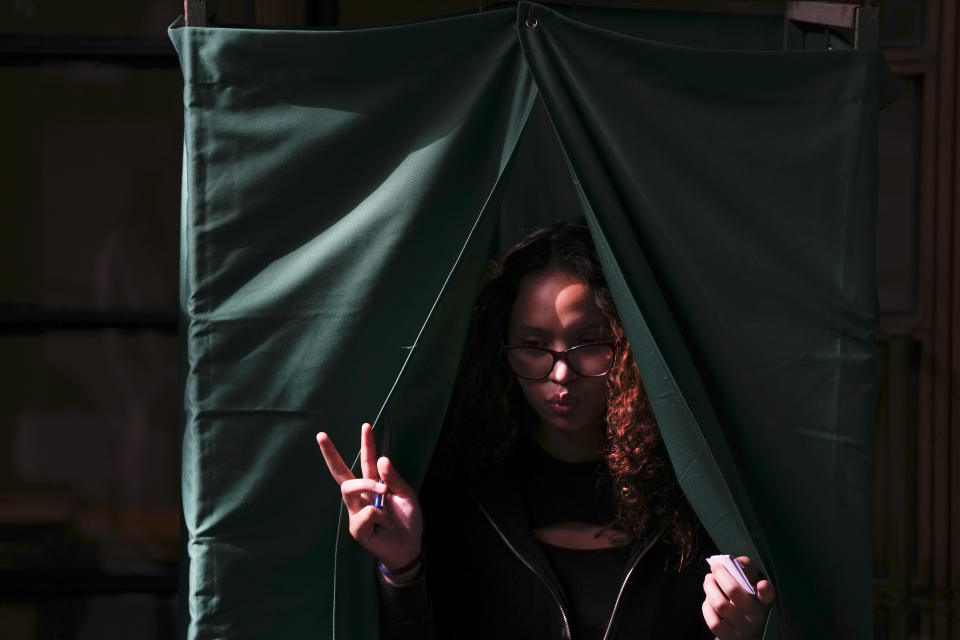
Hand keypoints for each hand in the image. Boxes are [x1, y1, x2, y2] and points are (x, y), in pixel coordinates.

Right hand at [316, 423, 422, 576]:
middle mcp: (362, 495)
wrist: (410, 548)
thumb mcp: (407, 495)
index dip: (366, 443)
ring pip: (349, 489)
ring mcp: (356, 511)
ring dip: (367, 486)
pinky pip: (364, 514)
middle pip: (340, 472)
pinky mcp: (356, 528)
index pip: (367, 461)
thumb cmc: (408, 520)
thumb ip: (394, 478)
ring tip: (383, 491)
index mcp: (375, 484)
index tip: (366, 425)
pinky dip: (379, 515)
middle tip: (321, 435)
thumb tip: (381, 458)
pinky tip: (385, 523)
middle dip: (330, 454)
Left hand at [701, 555, 774, 639]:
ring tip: (709, 580)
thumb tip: (733, 561)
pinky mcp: (729, 637)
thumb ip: (745, 568)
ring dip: (710, 588)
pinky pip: (713, 621)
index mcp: (764, 601)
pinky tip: (708, 600)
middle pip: (733, 590)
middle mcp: (756, 616)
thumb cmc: (747, 599)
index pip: (769, 595)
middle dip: (720, 574)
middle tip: (715, 567)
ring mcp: (742, 628)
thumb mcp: (753, 584)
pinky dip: (707, 607)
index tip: (762, 585)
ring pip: (720, 604)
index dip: (765, 590)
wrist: (746, 630)